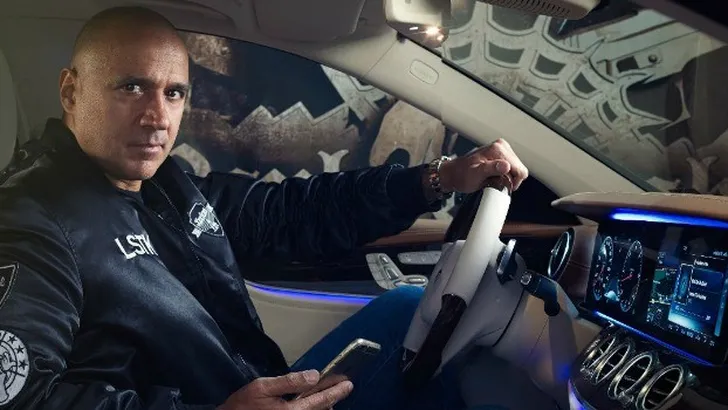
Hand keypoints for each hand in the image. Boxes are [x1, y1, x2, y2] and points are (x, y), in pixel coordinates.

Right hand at [218, 370, 352, 409]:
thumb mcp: (262, 387)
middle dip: (332, 398)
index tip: (348, 384)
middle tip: (342, 387)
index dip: (336, 391)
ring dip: (323, 406)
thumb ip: (289, 381)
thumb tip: (314, 376)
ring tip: (329, 395)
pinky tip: (311, 404)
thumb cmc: (243, 405)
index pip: (321, 400)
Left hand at [439, 139, 527, 192]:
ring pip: (516, 169)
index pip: (519, 169)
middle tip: (494, 182)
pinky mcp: (501, 154)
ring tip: (492, 179)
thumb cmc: (462, 175)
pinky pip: (512, 168)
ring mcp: (502, 149)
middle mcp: (501, 146)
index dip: (512, 182)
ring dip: (507, 177)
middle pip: (519, 169)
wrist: (454, 173)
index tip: (500, 185)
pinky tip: (494, 176)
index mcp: (498, 149)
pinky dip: (505, 175)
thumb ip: (491, 169)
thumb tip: (506, 166)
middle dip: (509, 179)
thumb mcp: (475, 175)